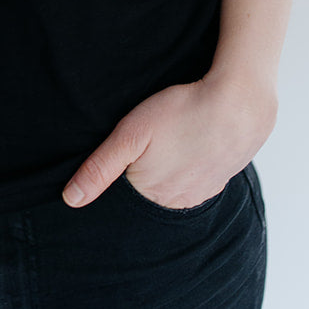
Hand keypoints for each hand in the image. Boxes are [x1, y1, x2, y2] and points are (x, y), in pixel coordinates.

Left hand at [61, 72, 277, 208]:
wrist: (239, 105)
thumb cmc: (181, 112)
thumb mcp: (130, 134)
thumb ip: (99, 168)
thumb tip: (70, 200)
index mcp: (151, 195)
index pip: (125, 189)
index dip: (125, 165)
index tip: (134, 145)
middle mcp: (176, 203)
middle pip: (150, 188)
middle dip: (148, 168)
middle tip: (156, 137)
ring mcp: (201, 193)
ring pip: (174, 183)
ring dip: (171, 167)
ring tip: (173, 139)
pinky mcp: (220, 180)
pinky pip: (196, 178)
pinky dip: (191, 164)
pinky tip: (191, 143)